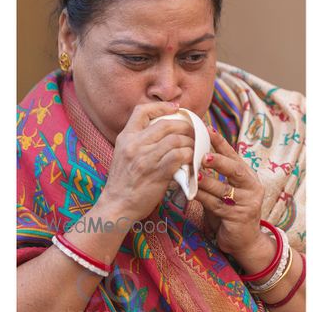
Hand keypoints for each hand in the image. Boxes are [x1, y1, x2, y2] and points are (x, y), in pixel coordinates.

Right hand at [100, 102, 194, 221]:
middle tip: (194, 132)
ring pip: (176, 139)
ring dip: (190, 142)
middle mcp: (134, 144)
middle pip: (166, 124)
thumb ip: (140, 141)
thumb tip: (165, 131)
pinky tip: (192, 160)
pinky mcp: (157, 172)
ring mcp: (145, 158)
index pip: (142, 111)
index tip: (176, 108)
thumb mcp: (124, 154)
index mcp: (126, 137)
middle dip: (185, 126)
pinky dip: (190, 155)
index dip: (161, 106)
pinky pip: (180, 156)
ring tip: (195, 147)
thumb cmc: (124, 182)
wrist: (116, 205)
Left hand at [194, 126, 266, 258]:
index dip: (220, 142)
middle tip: (202, 155)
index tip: (207, 129)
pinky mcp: (239, 217)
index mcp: (247, 176)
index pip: (234, 155)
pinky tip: (192, 194)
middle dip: (219, 161)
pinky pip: (217, 205)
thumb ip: (216, 177)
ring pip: (224, 189)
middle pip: (236, 169)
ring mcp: (247, 202)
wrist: (244, 242)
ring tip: (193, 174)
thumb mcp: (226, 191)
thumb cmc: (231, 212)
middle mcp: (251, 186)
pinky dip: (203, 198)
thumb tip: (193, 157)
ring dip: (207, 181)